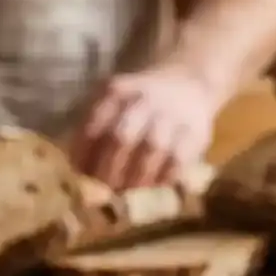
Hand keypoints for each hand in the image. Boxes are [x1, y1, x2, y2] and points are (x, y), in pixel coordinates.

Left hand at [72, 65, 218, 190]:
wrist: (185, 84)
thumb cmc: (137, 104)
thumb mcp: (111, 102)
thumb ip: (93, 129)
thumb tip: (80, 170)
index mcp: (116, 91)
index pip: (93, 124)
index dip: (84, 153)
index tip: (80, 173)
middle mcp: (144, 99)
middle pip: (121, 137)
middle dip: (109, 170)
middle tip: (104, 188)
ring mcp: (172, 115)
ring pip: (152, 149)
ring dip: (135, 177)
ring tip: (127, 191)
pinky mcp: (196, 133)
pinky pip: (178, 161)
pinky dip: (161, 178)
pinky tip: (151, 186)